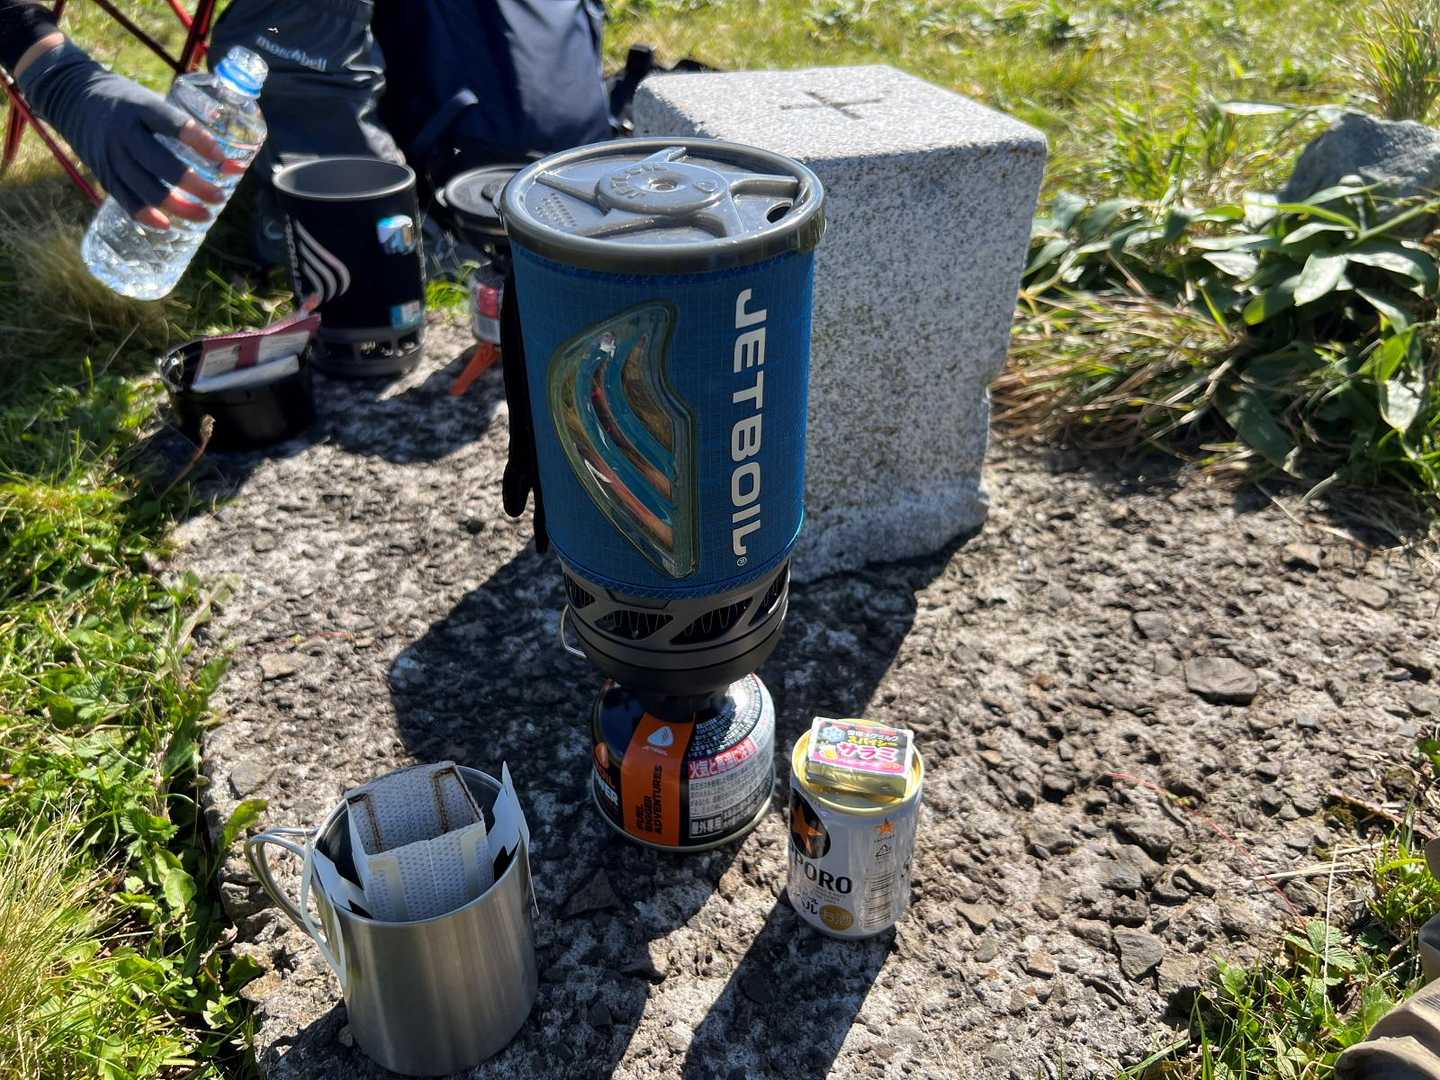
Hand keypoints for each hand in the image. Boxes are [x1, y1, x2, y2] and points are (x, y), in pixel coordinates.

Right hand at [17, 40, 242, 228]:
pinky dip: (147, 216)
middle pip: (163, 165)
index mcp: (141, 108)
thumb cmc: (126, 102)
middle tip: (220, 197)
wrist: (71, 97)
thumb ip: (179, 125)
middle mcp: (125, 132)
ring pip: (147, 189)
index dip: (201, 143)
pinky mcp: (103, 173)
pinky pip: (125, 199)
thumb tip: (227, 157)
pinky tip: (169, 226)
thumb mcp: (148, 100)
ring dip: (180, 207)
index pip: (173, 124)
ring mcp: (112, 155)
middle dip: (196, 186)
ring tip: (206, 215)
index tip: (225, 160)